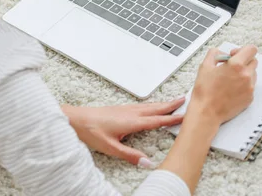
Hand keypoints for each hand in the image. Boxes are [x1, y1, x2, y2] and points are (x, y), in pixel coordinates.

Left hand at [62, 98, 184, 167]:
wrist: (76, 118)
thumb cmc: (90, 130)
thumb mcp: (110, 147)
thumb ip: (129, 155)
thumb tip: (147, 162)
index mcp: (131, 121)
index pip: (156, 120)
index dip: (171, 118)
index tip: (184, 115)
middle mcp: (130, 113)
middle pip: (155, 108)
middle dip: (171, 105)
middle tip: (184, 100)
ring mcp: (125, 109)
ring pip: (149, 106)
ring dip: (162, 104)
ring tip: (173, 101)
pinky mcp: (120, 109)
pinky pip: (142, 106)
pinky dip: (152, 105)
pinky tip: (151, 107)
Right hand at [188, 45, 257, 125]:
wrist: (206, 111)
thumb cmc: (205, 90)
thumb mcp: (205, 66)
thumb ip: (214, 53)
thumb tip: (221, 53)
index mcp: (236, 65)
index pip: (251, 49)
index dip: (242, 50)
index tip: (233, 55)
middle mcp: (246, 76)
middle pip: (253, 61)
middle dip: (243, 61)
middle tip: (231, 67)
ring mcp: (250, 88)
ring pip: (253, 74)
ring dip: (244, 73)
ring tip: (230, 79)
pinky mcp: (250, 98)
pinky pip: (251, 86)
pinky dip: (243, 85)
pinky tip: (231, 89)